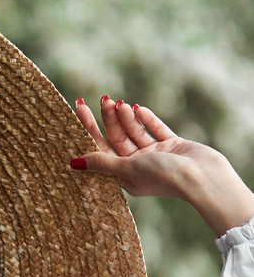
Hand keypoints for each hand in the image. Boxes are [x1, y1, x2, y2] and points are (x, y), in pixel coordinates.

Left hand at [73, 96, 253, 235]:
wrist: (203, 178)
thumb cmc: (163, 177)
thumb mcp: (127, 168)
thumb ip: (101, 162)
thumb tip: (73, 163)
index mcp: (123, 175)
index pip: (100, 148)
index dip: (89, 129)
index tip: (80, 109)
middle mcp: (137, 166)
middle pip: (117, 138)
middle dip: (109, 118)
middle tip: (104, 99)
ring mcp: (155, 155)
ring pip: (135, 131)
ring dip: (127, 117)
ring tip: (120, 103)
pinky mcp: (173, 145)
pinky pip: (156, 129)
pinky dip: (147, 119)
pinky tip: (137, 108)